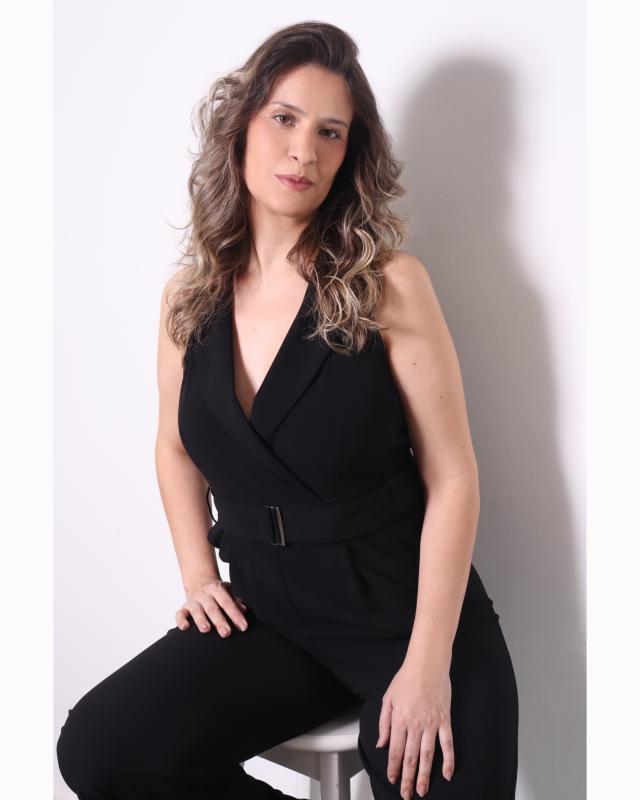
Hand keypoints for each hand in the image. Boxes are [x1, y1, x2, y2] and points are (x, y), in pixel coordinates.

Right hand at [176, 578, 248, 636]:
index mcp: (217, 589)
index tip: (243, 626)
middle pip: (212, 608)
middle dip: (219, 621)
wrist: (199, 581)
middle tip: (226, 633)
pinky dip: (181, 620)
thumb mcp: (228, 591)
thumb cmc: (217, 591)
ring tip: (206, 630)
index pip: (227, 602)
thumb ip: (235, 601)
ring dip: (201, 620)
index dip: (236, 614)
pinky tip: (184, 627)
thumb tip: (244, 610)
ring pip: (196, 610)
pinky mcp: (184, 607)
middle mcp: (205, 594)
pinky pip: (180, 613)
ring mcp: (193, 600)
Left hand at [376, 659, 454, 797]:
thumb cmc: (406, 678)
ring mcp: (431, 724)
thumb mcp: (388, 698)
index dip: (394, 767)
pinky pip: (447, 744)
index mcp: (399, 720)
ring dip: (424, 775)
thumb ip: (384, 723)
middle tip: (406, 794)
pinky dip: (448, 760)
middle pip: (410, 757)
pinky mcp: (444, 720)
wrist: (426, 664)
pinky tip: (447, 774)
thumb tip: (381, 744)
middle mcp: (415, 725)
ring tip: (422, 790)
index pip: (395, 750)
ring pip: (427, 755)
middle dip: (407, 778)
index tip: (393, 779)